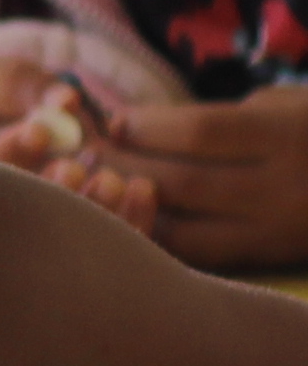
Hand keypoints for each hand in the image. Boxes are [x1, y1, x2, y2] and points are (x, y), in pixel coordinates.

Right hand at [0, 63, 162, 236]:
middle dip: (47, 195)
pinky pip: (108, 244)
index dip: (10, 155)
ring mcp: (42, 230)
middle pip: (18, 219)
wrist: (43, 122)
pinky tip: (141, 188)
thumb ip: (23, 85)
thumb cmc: (12, 99)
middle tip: (71, 168)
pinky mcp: (88, 237)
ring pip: (65, 240)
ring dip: (91, 212)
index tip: (39, 132)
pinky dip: (130, 219)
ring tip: (110, 181)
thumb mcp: (3, 81)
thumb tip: (65, 101)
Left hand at [94, 85, 307, 270]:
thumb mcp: (286, 105)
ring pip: (184, 229)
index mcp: (290, 135)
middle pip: (184, 181)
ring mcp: (277, 231)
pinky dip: (157, 239)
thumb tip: (139, 127)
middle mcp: (285, 188)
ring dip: (129, 207)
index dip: (146, 126)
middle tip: (80, 155)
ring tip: (94, 188)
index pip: (202, 130)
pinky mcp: (269, 260)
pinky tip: (127, 221)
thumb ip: (224, 117)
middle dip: (123, 166)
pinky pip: (200, 256)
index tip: (111, 121)